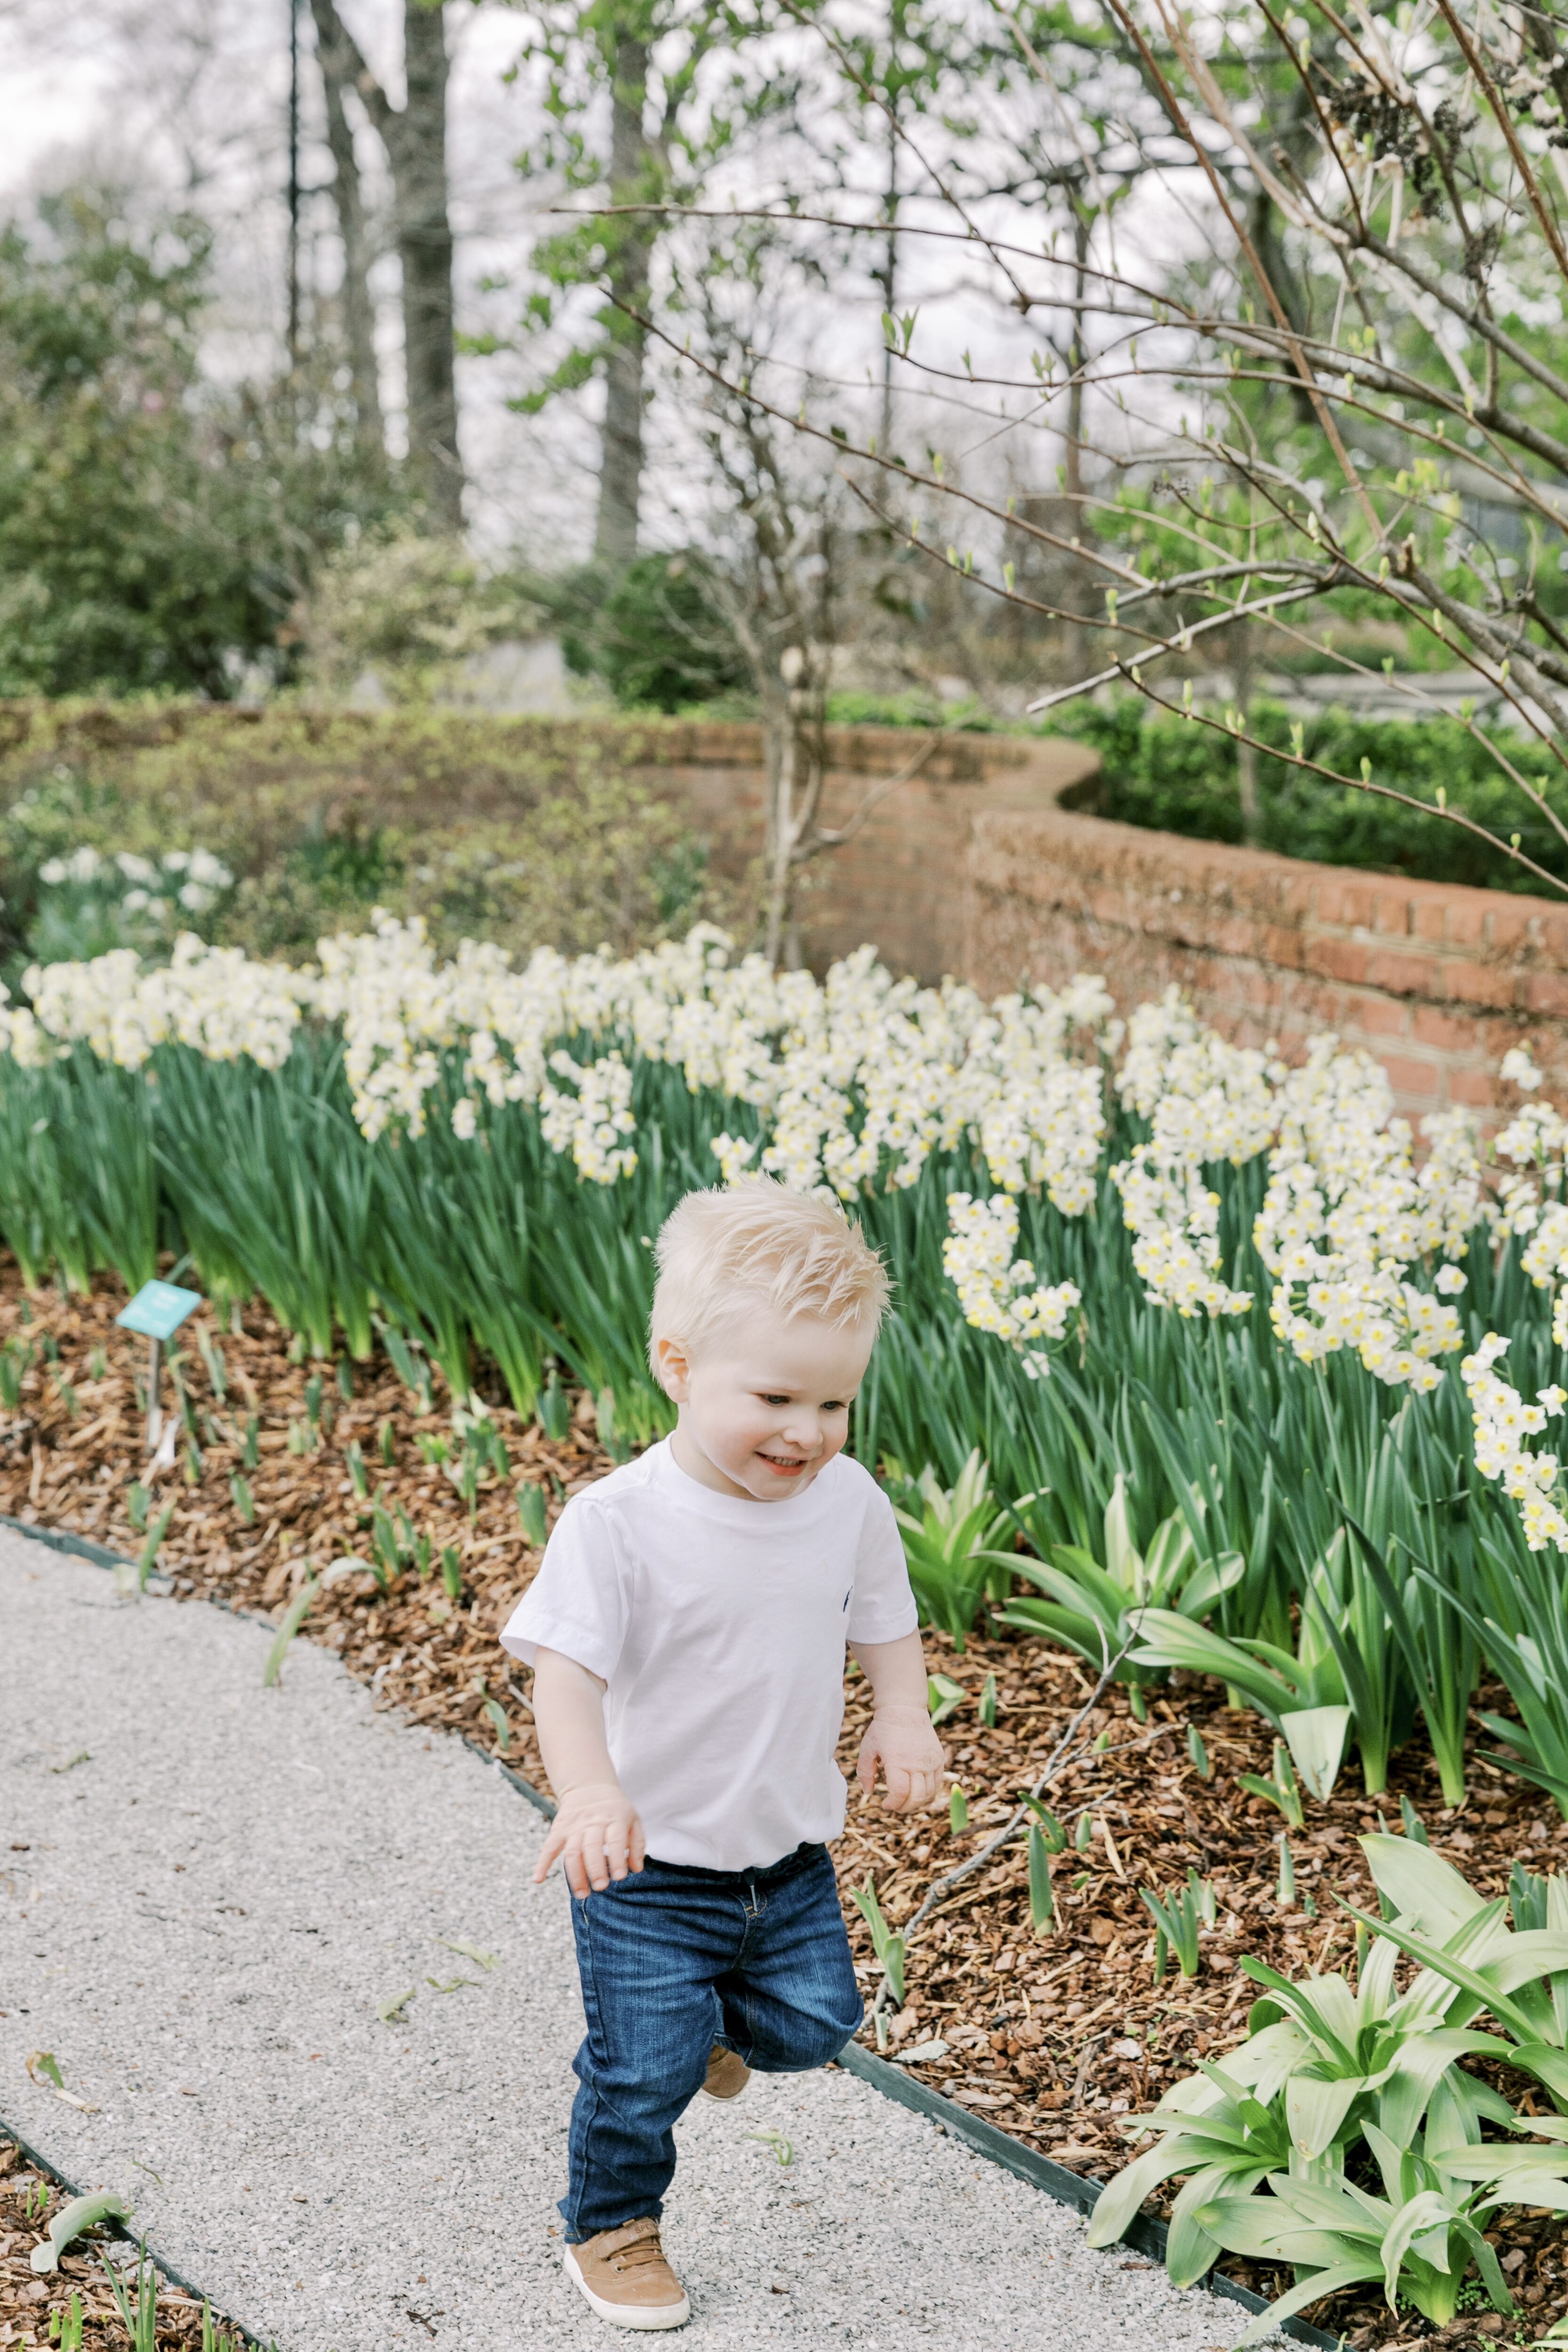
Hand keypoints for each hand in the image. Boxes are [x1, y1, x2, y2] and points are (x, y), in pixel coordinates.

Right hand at [534, 1780, 645, 1894]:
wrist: (588, 1786)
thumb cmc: (615, 1809)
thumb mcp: (633, 1819)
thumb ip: (637, 1844)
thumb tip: (636, 1870)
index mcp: (614, 1819)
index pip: (615, 1840)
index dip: (618, 1859)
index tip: (619, 1878)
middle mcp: (593, 1822)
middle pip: (591, 1847)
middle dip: (595, 1869)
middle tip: (600, 1888)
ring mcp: (574, 1826)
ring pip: (572, 1852)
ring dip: (575, 1874)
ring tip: (582, 1894)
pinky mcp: (559, 1829)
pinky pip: (549, 1847)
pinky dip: (542, 1863)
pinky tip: (538, 1879)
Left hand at [856, 1705, 945, 1813]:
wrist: (905, 1709)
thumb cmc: (883, 1729)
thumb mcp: (867, 1749)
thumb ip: (864, 1772)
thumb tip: (868, 1792)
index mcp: (898, 1761)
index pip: (900, 1793)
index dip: (892, 1804)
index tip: (884, 1804)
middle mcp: (918, 1763)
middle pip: (917, 1797)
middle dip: (904, 1807)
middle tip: (895, 1806)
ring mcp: (931, 1761)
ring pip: (929, 1794)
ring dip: (917, 1803)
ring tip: (905, 1800)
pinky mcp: (939, 1759)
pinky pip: (937, 1784)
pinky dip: (928, 1793)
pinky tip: (917, 1792)